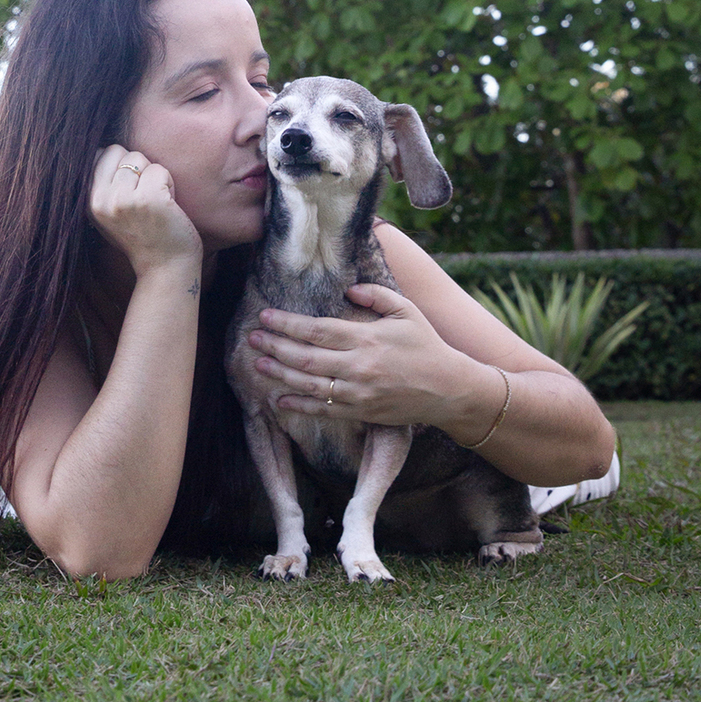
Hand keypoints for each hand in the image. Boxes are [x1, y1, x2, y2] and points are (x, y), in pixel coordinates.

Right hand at [88, 145, 202, 279]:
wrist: (165, 267)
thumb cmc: (143, 236)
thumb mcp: (110, 213)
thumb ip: (103, 185)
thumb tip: (102, 148)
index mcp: (89, 201)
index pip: (100, 154)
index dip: (121, 165)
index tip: (130, 190)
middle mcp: (101, 200)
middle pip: (119, 151)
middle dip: (137, 167)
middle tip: (144, 195)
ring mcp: (124, 200)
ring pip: (139, 158)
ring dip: (153, 176)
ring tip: (155, 202)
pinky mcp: (148, 200)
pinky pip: (159, 170)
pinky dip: (169, 184)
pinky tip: (167, 206)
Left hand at [247, 281, 477, 427]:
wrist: (448, 389)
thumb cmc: (426, 344)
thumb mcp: (405, 310)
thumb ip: (376, 294)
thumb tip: (348, 289)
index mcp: (366, 338)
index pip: (316, 330)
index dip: (287, 323)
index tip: (266, 316)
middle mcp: (358, 366)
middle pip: (305, 357)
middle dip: (274, 347)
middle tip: (252, 338)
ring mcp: (357, 393)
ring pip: (309, 384)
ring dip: (279, 374)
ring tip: (258, 364)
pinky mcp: (360, 412)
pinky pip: (323, 410)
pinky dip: (299, 405)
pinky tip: (280, 399)